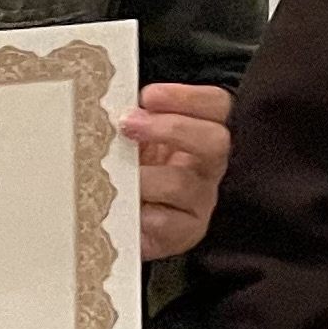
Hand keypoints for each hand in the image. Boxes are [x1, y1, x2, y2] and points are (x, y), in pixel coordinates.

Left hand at [125, 83, 233, 260]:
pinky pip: (168, 224)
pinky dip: (143, 215)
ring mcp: (201, 201)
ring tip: (115, 174)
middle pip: (215, 141)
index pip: (216, 106)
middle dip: (171, 129)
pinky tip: (125, 210)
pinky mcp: (185, 233)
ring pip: (183, 184)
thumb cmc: (135, 171)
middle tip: (128, 125)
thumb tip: (111, 102)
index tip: (149, 95)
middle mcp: (209, 165)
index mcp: (203, 132)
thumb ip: (137, 118)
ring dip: (144, 176)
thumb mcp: (138, 138)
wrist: (129, 220)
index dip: (187, 98)